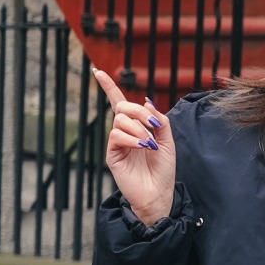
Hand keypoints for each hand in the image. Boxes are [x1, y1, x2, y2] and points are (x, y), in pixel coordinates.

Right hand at [94, 67, 175, 227]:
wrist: (159, 193)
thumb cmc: (163, 169)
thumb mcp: (167, 140)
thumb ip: (159, 120)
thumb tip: (146, 101)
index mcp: (136, 126)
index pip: (120, 102)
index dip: (108, 87)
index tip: (97, 71)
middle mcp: (124, 132)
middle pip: (122, 107)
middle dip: (139, 111)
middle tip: (153, 126)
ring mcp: (117, 143)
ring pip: (120, 120)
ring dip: (138, 128)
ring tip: (149, 144)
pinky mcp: (112, 155)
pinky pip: (116, 136)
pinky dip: (131, 138)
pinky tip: (142, 147)